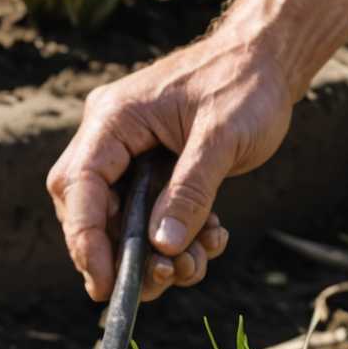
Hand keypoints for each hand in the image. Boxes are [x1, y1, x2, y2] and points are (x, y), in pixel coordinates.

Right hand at [47, 31, 293, 301]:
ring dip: (154, 255)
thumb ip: (190, 192)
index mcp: (114, 119)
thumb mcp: (222, 139)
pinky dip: (177, 240)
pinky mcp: (153, 171)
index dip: (85, 239)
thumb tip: (162, 247)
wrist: (268, 62)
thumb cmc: (244, 85)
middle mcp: (112, 137)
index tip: (103, 282)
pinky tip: (211, 240)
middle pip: (90, 211)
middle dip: (119, 255)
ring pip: (122, 223)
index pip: (79, 186)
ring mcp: (130, 155)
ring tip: (194, 265)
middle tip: (153, 286)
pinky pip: (150, 218)